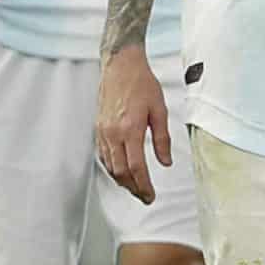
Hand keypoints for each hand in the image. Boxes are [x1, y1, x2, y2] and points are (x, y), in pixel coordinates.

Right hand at [96, 46, 171, 203]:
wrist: (120, 66)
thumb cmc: (142, 84)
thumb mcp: (160, 111)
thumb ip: (163, 139)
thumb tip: (165, 163)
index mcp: (131, 129)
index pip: (136, 167)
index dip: (144, 185)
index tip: (151, 196)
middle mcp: (113, 133)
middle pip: (121, 172)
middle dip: (133, 188)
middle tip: (146, 197)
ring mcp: (103, 131)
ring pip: (110, 166)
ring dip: (122, 181)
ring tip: (136, 188)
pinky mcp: (98, 128)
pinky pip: (103, 155)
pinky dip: (112, 168)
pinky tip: (122, 172)